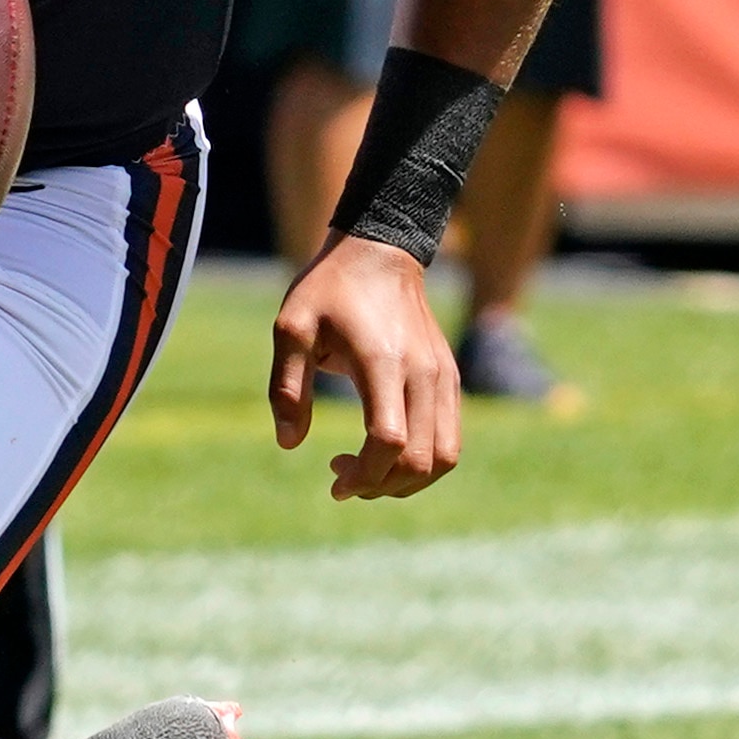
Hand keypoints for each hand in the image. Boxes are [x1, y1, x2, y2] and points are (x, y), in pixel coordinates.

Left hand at [269, 235, 462, 500]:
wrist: (380, 252)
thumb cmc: (329, 290)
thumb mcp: (292, 328)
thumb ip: (287, 387)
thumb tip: (288, 444)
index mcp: (381, 361)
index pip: (389, 441)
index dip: (364, 475)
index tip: (334, 481)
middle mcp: (422, 373)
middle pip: (422, 459)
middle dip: (382, 486)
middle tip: (343, 479)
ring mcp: (442, 377)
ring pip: (446, 457)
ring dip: (408, 481)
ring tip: (368, 473)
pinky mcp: (450, 379)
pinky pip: (451, 440)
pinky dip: (425, 462)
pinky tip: (389, 454)